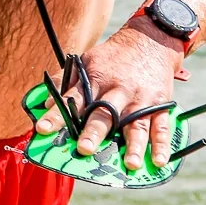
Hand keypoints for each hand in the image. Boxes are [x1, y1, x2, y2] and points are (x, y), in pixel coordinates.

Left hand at [35, 21, 187, 171]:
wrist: (151, 40)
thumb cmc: (113, 57)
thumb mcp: (87, 60)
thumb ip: (65, 80)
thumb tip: (45, 102)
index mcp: (96, 79)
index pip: (73, 99)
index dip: (57, 114)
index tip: (43, 129)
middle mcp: (118, 90)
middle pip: (105, 113)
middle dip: (94, 132)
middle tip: (84, 148)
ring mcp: (140, 99)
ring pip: (136, 124)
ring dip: (133, 145)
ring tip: (129, 165)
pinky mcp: (159, 104)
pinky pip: (161, 126)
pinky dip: (161, 145)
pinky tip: (158, 161)